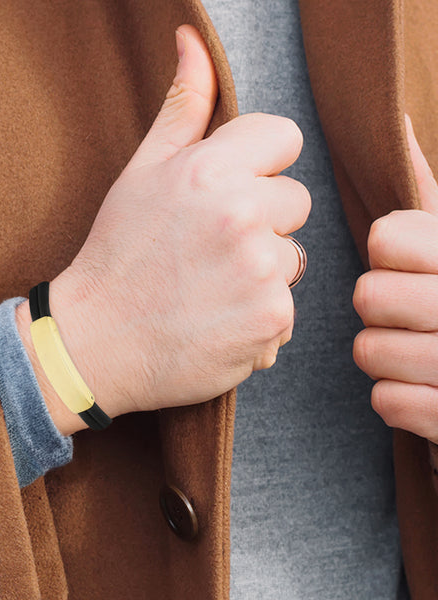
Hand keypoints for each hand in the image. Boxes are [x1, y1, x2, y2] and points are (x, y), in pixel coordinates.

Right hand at [20, 24, 310, 434]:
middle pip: (295, 202)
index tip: (228, 193)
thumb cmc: (116, 256)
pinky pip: (285, 310)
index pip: (284, 139)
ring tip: (208, 290)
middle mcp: (242, 216)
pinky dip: (257, 319)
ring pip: (293, 260)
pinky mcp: (270, 323)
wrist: (95, 342)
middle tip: (208, 250)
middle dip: (261, 222)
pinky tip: (214, 322)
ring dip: (260, 275)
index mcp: (210, 170)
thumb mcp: (140, 174)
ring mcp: (260, 273)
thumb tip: (192, 40)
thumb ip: (181, 109)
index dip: (258, 166)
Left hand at [353, 114, 437, 443]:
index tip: (410, 265)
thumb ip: (430, 193)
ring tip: (422, 354)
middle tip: (413, 316)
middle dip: (381, 308)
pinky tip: (429, 394)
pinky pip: (386, 402)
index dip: (388, 254)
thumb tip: (397, 117)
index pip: (385, 237)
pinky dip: (401, 401)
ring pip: (368, 351)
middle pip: (367, 295)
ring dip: (387, 356)